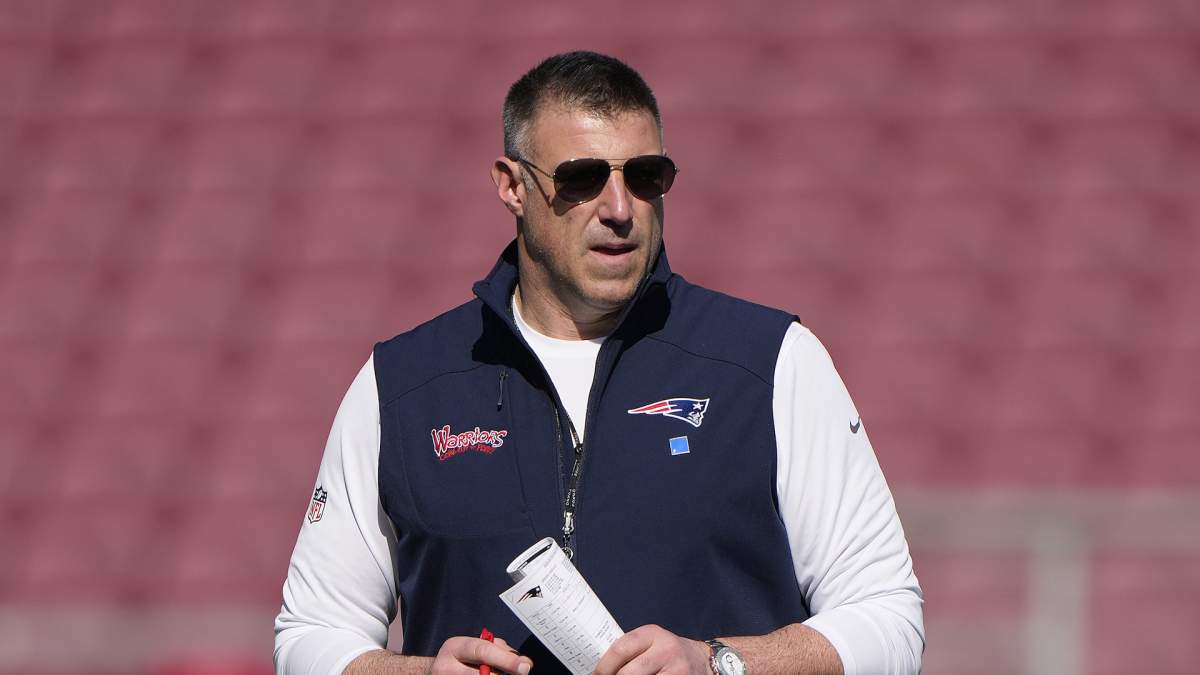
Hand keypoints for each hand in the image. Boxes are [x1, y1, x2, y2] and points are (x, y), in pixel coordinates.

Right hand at [429, 635, 532, 674]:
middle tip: (521, 672)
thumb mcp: (473, 646)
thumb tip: (522, 662)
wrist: (435, 672)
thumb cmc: (460, 658)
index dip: (506, 660)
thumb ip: (497, 649)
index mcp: (454, 647)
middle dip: (504, 673)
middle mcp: (446, 667)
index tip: (525, 666)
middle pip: (482, 674)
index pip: (483, 652)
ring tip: (499, 672)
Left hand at [594, 624, 709, 674]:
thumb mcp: (652, 642)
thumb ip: (631, 651)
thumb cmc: (670, 653)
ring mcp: (676, 670)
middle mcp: (666, 649)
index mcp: (653, 634)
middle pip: (628, 673)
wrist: (704, 661)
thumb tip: (602, 669)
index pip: (620, 649)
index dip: (603, 667)